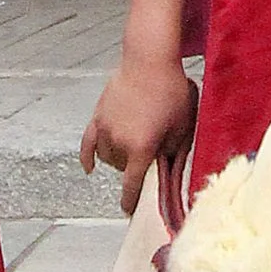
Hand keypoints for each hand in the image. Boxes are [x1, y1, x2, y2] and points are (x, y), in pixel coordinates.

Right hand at [81, 56, 196, 216]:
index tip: (129, 211)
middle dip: (134, 168)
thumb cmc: (172, 92)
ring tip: (134, 145)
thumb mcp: (183, 128)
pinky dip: (88, 157)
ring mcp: (104, 129)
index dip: (130, 201)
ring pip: (106, 158)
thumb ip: (176, 158)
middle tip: (150, 155)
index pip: (132, 185)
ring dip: (118, 160)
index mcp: (141, 148)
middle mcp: (118, 142)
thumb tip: (174, 180)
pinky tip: (89, 168)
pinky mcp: (97, 116)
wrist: (149, 60)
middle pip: (121, 169)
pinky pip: (87, 144)